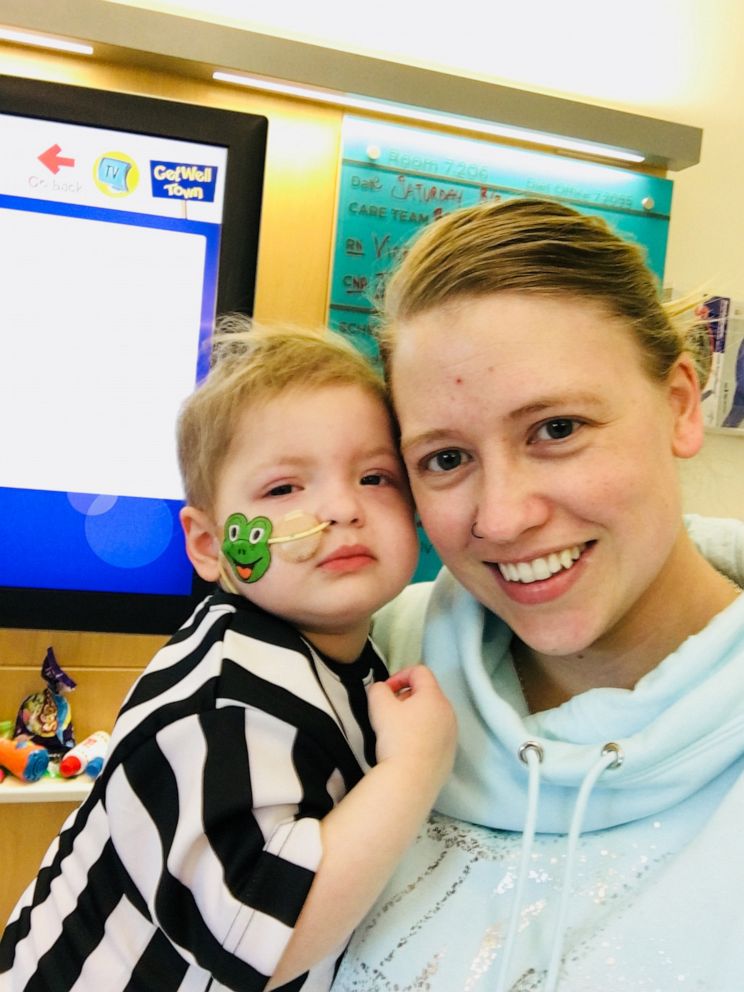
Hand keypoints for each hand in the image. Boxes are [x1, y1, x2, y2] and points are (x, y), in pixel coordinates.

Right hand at [367, 665, 456, 787]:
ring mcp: (452, 735)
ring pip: (432, 715)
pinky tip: (408, 750)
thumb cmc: (396, 738)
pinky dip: (422, 735)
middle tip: (389, 712)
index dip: (399, 676)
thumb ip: (377, 689)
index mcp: (434, 696)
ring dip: (414, 716)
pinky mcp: (450, 754)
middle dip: (406, 697)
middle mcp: (449, 712)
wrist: (410, 780)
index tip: (386, 692)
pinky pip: (436, 736)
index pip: (420, 672)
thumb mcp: (378, 706)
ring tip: (397, 732)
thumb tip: (382, 690)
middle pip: (427, 693)